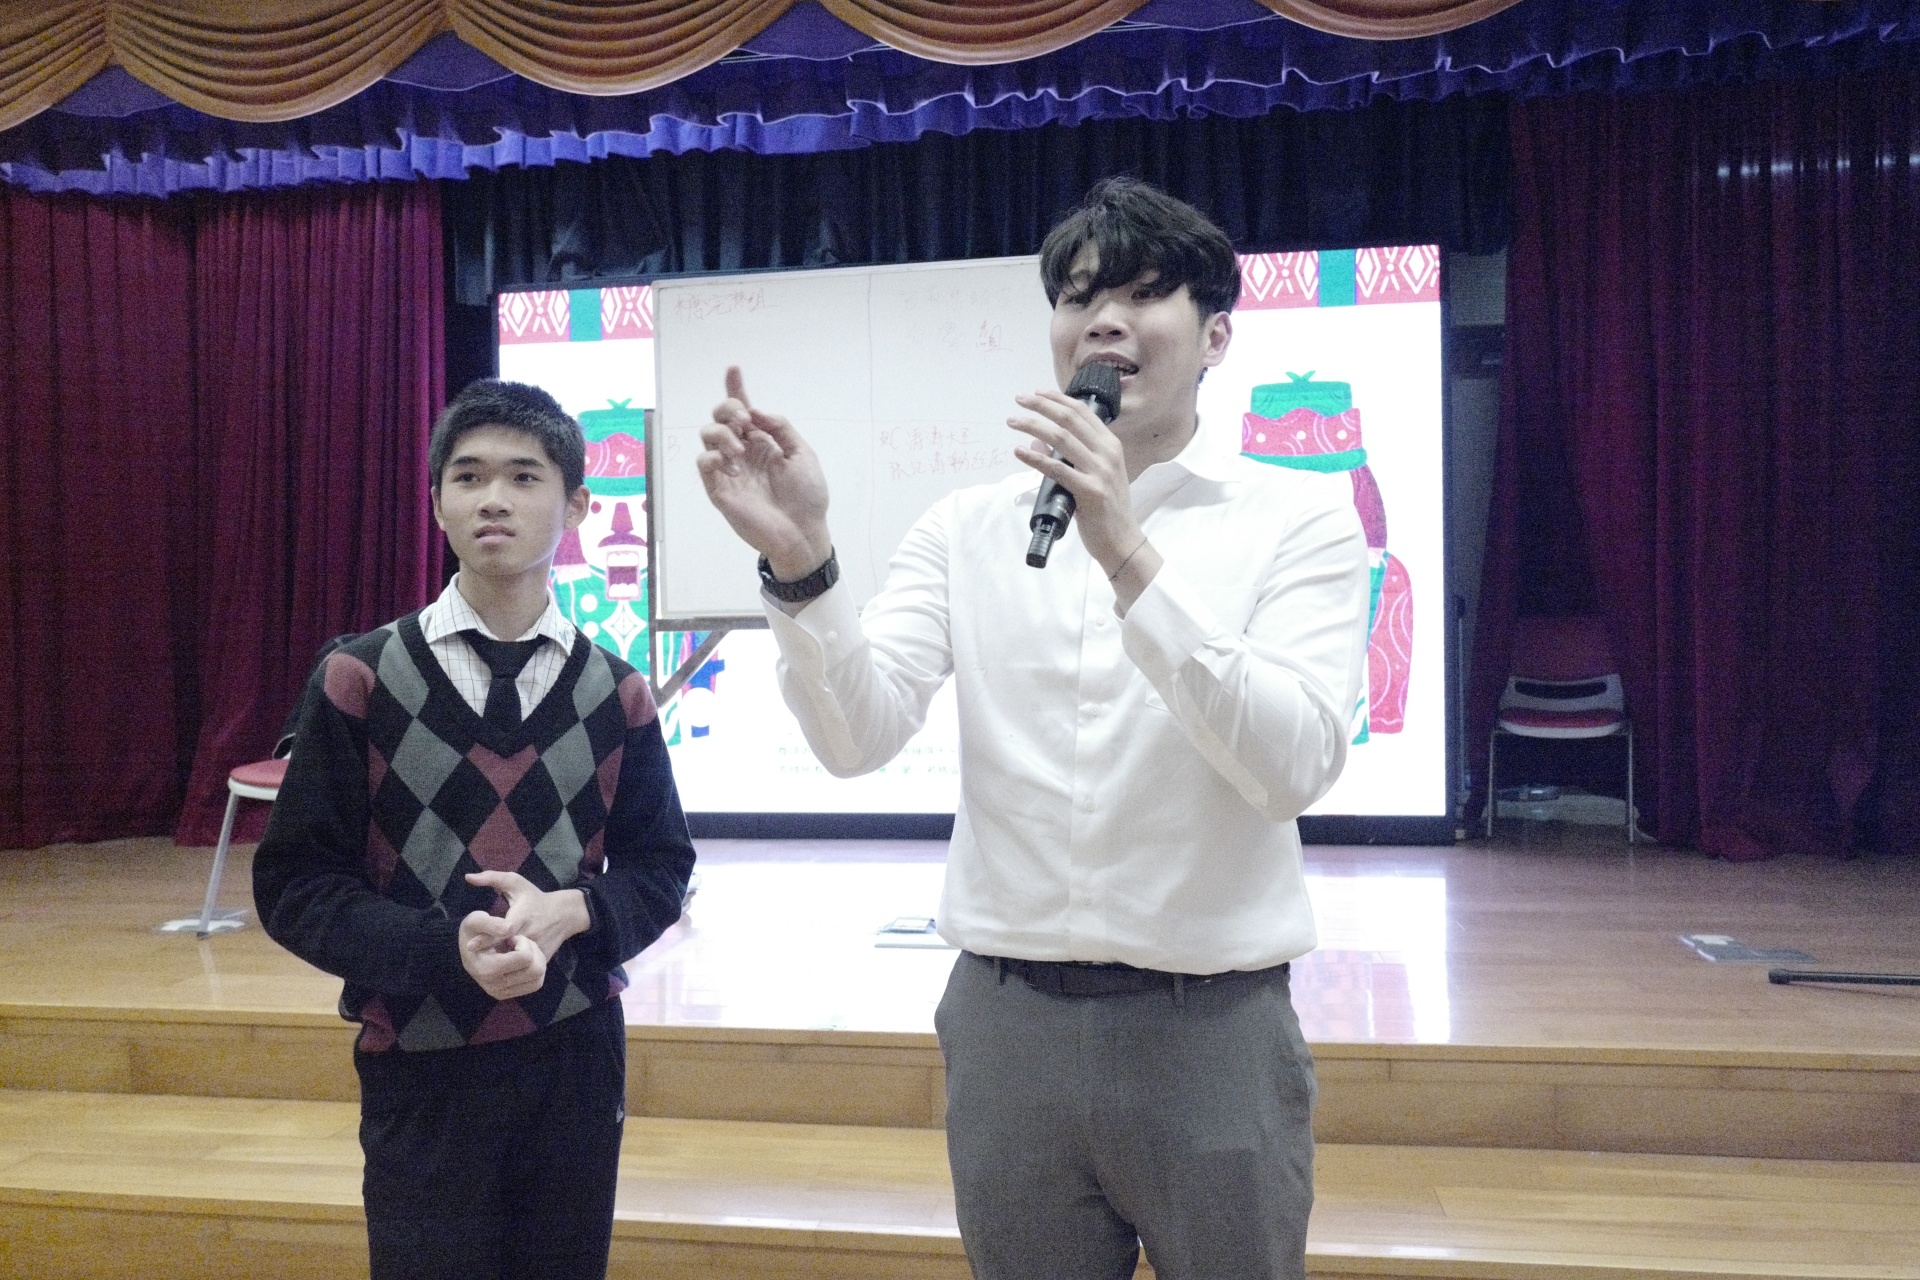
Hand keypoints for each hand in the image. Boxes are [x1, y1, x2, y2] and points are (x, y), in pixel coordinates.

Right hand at [458, 911, 547, 999]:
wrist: (466, 948)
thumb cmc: (473, 931)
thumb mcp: (477, 921)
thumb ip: (492, 923)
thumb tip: (510, 928)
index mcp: (486, 969)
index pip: (526, 957)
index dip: (523, 941)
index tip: (509, 937)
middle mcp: (494, 986)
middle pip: (536, 970)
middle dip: (532, 951)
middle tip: (517, 942)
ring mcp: (501, 993)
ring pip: (538, 978)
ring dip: (535, 960)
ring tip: (520, 950)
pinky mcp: (507, 994)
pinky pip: (535, 984)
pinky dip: (534, 969)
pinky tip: (521, 960)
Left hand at [464, 870, 589, 960]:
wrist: (565, 914)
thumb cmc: (535, 898)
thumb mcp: (516, 883)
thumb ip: (492, 878)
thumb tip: (468, 877)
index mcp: (521, 916)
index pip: (503, 929)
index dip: (486, 938)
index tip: (470, 945)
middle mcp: (530, 934)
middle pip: (506, 949)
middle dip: (489, 955)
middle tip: (471, 959)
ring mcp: (537, 949)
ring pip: (514, 962)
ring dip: (499, 963)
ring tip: (484, 964)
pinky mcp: (541, 960)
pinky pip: (523, 968)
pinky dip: (511, 968)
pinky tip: (501, 967)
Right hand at [697, 367, 834, 579]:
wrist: (803, 532)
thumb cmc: (807, 497)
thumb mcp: (803, 454)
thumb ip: (780, 428)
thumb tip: (756, 411)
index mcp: (762, 443)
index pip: (744, 412)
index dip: (737, 389)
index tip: (734, 369)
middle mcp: (743, 452)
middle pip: (721, 418)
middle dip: (728, 408)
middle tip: (744, 420)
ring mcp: (729, 471)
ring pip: (708, 436)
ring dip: (722, 434)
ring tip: (740, 451)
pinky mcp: (719, 490)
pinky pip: (704, 464)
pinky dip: (712, 456)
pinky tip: (730, 463)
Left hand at [1008, 389, 1145, 570]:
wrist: (1122, 540)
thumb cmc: (1106, 508)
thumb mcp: (1093, 476)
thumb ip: (1069, 457)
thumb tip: (1036, 442)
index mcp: (1111, 445)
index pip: (1082, 412)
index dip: (1057, 399)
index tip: (1036, 393)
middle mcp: (1108, 453)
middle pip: (1069, 419)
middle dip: (1041, 405)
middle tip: (1019, 399)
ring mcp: (1100, 471)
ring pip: (1061, 438)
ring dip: (1033, 426)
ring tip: (1012, 422)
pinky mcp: (1089, 491)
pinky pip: (1057, 469)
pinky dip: (1035, 458)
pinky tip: (1019, 452)